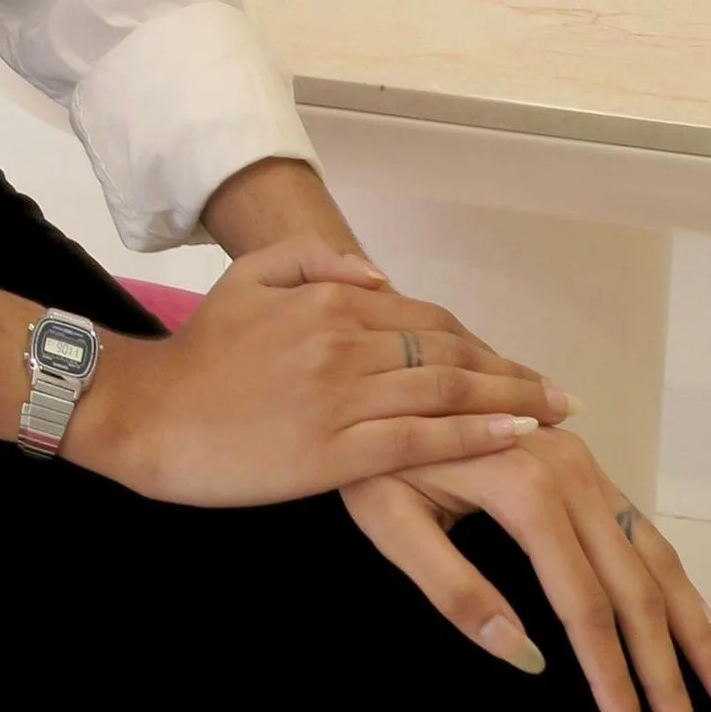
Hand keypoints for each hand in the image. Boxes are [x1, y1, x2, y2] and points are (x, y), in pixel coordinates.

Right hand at [68, 237, 570, 507]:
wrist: (150, 413)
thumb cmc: (198, 353)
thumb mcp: (247, 279)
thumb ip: (313, 261)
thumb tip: (378, 275)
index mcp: (328, 299)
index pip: (424, 316)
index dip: (478, 341)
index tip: (516, 364)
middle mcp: (345, 340)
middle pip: (449, 350)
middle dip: (511, 372)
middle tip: (560, 396)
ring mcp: (343, 395)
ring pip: (445, 390)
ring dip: (509, 401)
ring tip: (554, 416)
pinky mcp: (336, 450)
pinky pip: (419, 438)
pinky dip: (472, 435)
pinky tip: (510, 439)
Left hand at [342, 425, 710, 711]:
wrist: (374, 374)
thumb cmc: (373, 454)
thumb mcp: (390, 519)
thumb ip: (455, 589)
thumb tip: (526, 657)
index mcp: (525, 487)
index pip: (585, 605)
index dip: (612, 677)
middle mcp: (570, 469)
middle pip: (635, 587)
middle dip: (669, 672)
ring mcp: (582, 462)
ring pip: (653, 556)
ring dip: (693, 633)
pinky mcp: (582, 462)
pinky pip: (642, 528)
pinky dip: (677, 583)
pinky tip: (704, 622)